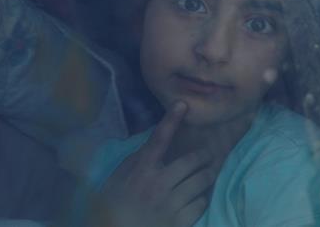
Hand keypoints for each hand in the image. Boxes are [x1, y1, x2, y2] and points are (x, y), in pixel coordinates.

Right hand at [92, 102, 215, 226]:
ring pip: (202, 180)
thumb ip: (136, 162)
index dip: (171, 119)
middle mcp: (158, 183)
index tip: (182, 104)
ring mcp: (170, 203)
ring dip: (207, 175)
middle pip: (192, 160)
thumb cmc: (112, 207)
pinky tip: (197, 198)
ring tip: (207, 173)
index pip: (158, 139)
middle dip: (204, 156)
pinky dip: (202, 199)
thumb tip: (152, 143)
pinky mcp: (179, 221)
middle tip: (207, 155)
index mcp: (140, 170)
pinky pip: (201, 203)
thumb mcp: (117, 180)